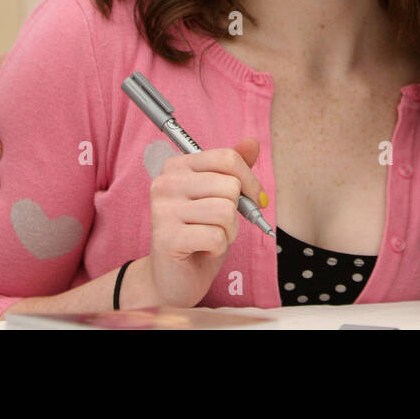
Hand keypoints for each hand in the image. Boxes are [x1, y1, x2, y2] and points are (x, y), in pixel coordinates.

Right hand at [146, 138, 267, 307]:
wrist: (174, 277)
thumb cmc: (199, 233)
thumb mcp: (220, 196)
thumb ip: (234, 169)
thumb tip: (252, 142)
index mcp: (178, 166)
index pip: (227, 158)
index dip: (250, 180)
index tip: (256, 198)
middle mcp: (165, 183)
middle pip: (229, 186)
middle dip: (236, 211)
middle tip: (221, 224)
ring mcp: (163, 210)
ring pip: (226, 211)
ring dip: (229, 230)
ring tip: (212, 236)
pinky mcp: (167, 237)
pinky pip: (217, 236)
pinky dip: (219, 247)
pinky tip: (204, 249)